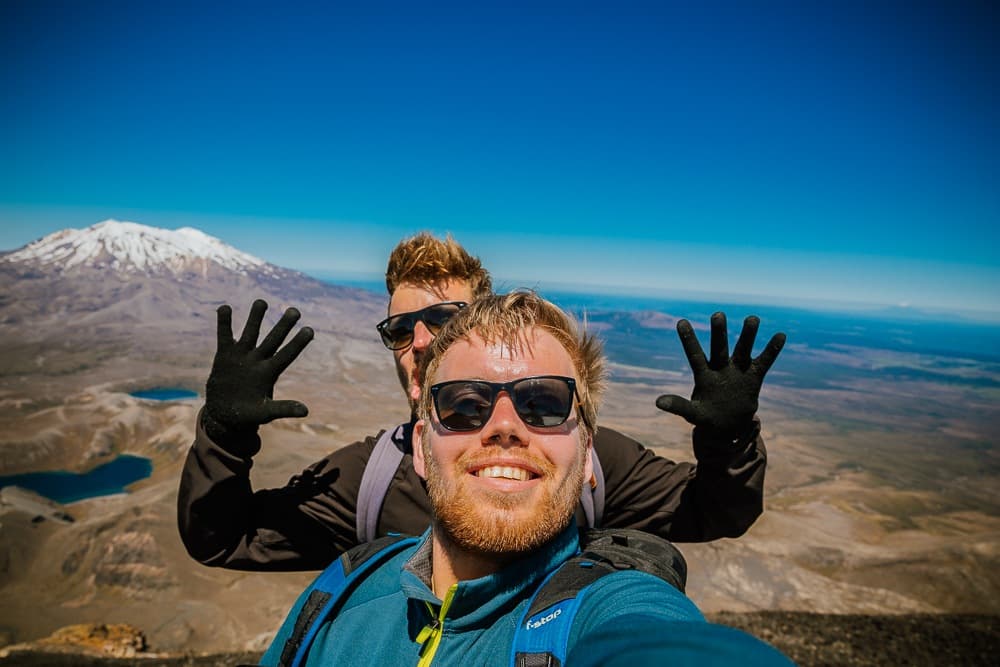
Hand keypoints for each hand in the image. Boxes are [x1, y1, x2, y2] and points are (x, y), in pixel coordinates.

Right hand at [204, 299, 313, 432]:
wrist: (225, 414)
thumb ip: (283, 409)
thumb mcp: (265, 413)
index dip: (297, 343)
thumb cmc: (248, 415)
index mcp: (270, 373)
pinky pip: (224, 336)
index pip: (287, 355)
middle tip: (295, 310)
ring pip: (251, 333)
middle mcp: (258, 361)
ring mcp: (242, 356)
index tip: (310, 330)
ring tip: (261, 301)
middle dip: (283, 326)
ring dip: (255, 318)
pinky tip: (225, 308)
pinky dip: (224, 323)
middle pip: (273, 340)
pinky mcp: (225, 355)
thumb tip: (306, 411)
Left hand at [656, 312, 784, 435]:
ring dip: (747, 335)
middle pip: (719, 348)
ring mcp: (737, 370)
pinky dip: (772, 350)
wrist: (728, 425)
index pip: (694, 355)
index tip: (681, 321)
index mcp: (703, 375)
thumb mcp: (693, 414)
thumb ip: (678, 406)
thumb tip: (657, 402)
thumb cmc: (707, 418)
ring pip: (742, 350)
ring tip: (752, 318)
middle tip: (717, 314)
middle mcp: (720, 368)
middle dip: (719, 332)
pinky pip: (764, 361)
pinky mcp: (753, 377)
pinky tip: (781, 335)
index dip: (688, 339)